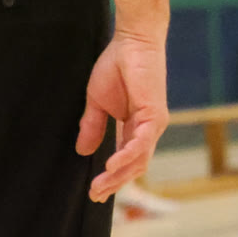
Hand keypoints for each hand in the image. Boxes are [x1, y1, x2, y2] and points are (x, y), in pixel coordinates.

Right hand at [77, 26, 168, 203]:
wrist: (132, 40)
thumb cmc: (117, 65)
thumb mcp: (97, 102)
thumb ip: (93, 127)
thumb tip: (82, 152)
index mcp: (136, 126)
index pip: (127, 160)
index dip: (112, 178)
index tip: (94, 193)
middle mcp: (148, 128)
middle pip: (135, 166)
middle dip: (114, 183)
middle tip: (95, 196)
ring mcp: (154, 123)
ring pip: (139, 159)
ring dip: (118, 176)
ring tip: (99, 187)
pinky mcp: (155, 114)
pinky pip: (141, 143)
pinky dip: (126, 156)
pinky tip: (111, 166)